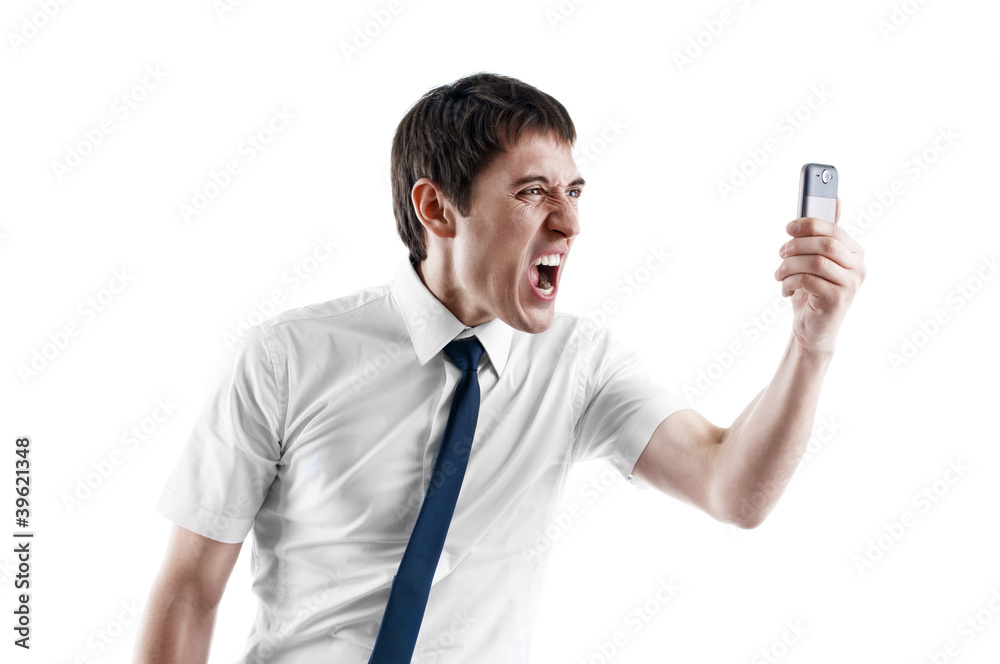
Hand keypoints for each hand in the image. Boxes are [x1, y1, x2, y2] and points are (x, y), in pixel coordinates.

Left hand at [774, 198, 865, 356]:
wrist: (812, 329)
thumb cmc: (811, 291)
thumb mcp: (814, 260)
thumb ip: (822, 234)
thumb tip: (835, 198)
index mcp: (855, 253)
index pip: (834, 229)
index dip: (810, 225)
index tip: (789, 227)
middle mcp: (858, 268)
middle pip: (825, 244)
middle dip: (796, 245)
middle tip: (780, 252)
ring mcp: (851, 284)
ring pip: (815, 262)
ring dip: (789, 265)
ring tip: (779, 275)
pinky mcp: (838, 300)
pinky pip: (808, 280)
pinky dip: (789, 282)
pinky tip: (785, 290)